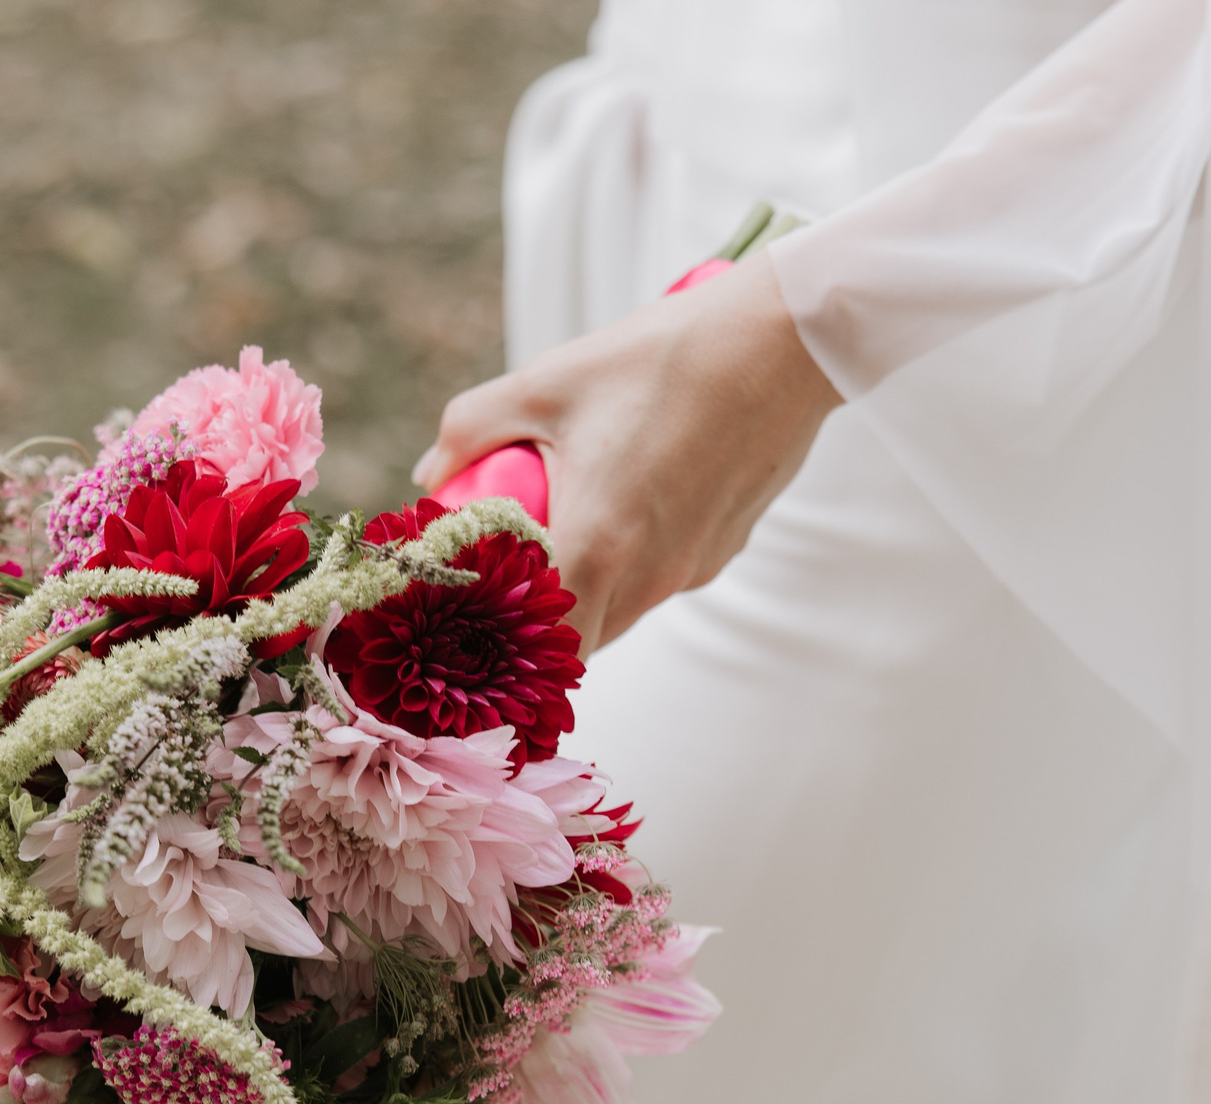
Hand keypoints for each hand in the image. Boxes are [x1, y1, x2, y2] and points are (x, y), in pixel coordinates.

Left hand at [411, 251, 841, 650]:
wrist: (782, 342)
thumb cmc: (659, 358)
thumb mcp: (546, 382)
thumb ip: (472, 428)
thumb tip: (429, 472)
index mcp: (598, 546)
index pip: (543, 652)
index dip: (505, 653)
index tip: (476, 629)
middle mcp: (650, 576)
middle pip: (581, 641)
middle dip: (538, 625)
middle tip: (504, 579)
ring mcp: (693, 568)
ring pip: (623, 610)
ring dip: (587, 590)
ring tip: (562, 530)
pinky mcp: (724, 548)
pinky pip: (665, 575)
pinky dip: (634, 560)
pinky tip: (628, 498)